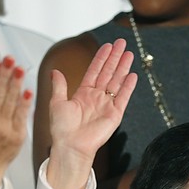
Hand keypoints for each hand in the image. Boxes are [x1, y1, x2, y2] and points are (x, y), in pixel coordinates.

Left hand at [46, 39, 136, 188]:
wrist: (71, 146)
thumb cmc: (62, 129)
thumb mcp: (56, 103)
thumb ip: (59, 86)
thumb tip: (55, 71)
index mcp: (83, 94)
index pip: (94, 71)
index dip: (101, 58)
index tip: (107, 45)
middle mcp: (96, 97)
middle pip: (108, 73)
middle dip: (115, 57)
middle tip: (122, 43)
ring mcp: (107, 105)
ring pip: (117, 82)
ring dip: (123, 67)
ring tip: (129, 53)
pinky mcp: (115, 114)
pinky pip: (123, 97)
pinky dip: (128, 86)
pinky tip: (133, 75)